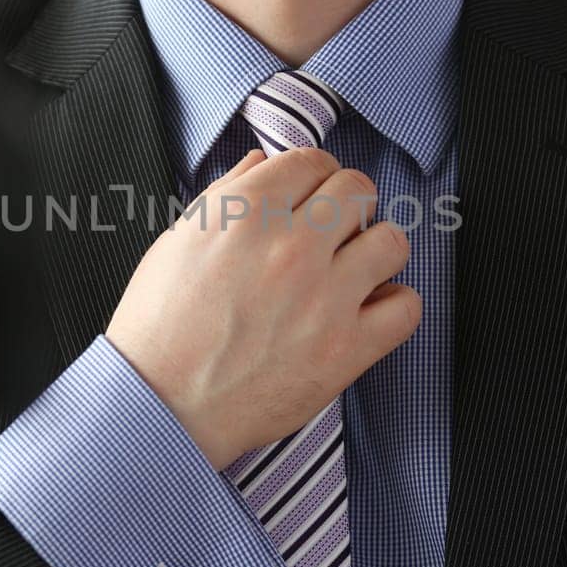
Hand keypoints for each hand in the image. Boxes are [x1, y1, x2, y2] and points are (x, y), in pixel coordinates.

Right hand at [106, 147, 420, 469]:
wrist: (162, 406)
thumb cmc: (161, 329)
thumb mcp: (178, 242)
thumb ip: (226, 194)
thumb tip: (263, 161)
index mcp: (245, 214)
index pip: (311, 161)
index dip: (313, 175)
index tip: (311, 195)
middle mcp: (290, 247)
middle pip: (357, 190)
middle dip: (346, 204)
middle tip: (332, 230)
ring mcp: (324, 298)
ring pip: (391, 241)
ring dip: (375, 249)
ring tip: (354, 268)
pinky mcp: (346, 348)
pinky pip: (406, 307)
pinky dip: (393, 305)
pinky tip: (367, 309)